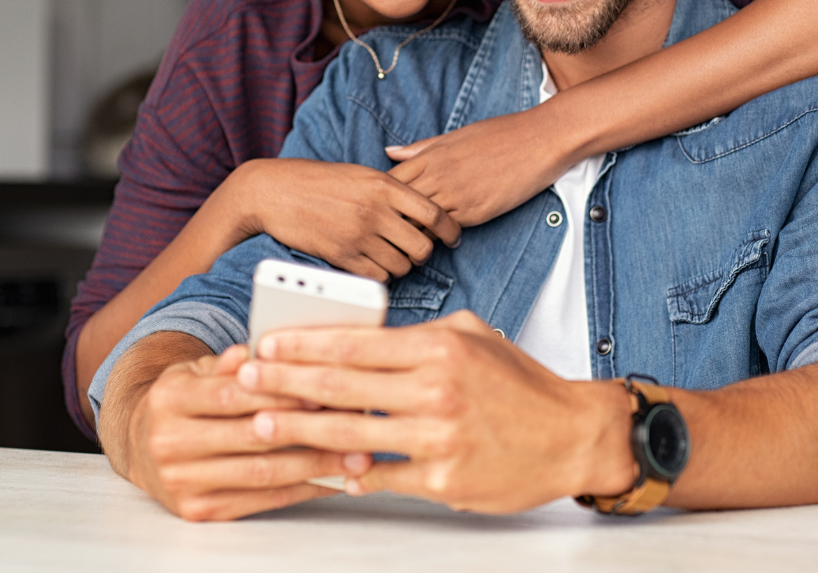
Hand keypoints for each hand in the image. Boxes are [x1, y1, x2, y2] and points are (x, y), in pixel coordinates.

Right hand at [114, 341, 372, 520]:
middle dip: (307, 430)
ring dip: (314, 466)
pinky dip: (299, 490)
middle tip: (354, 424)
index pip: (232, 395)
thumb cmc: (184, 401)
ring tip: (355, 457)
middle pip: (250, 437)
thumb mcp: (198, 370)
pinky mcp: (197, 510)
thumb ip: (232, 361)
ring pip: (260, 474)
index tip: (324, 390)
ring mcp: (181, 481)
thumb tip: (260, 349)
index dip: (280, 393)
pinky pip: (259, 500)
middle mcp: (169, 442)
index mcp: (170, 398)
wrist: (139, 445)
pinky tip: (330, 479)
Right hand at [220, 159, 460, 280]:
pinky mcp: (341, 256)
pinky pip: (377, 277)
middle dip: (423, 252)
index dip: (450, 229)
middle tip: (414, 249)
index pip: (434, 213)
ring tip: (391, 256)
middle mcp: (375, 211)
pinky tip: (373, 265)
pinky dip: (380, 275)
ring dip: (401, 265)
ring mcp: (358, 235)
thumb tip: (423, 210)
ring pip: (402, 265)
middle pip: (422, 246)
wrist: (275, 191)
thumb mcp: (361, 174)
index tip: (453, 237)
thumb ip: (392, 190)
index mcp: (384, 186)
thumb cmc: (320, 181)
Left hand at [235, 311, 637, 512]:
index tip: (267, 343)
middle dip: (284, 382)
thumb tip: (362, 337)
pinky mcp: (443, 482)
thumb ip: (417, 335)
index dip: (303, 344)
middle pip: (341, 386)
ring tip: (264, 423)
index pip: (355, 343)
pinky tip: (319, 468)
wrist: (572, 435)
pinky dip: (347, 473)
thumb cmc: (521, 383)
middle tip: (245, 380)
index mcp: (439, 348)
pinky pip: (381, 477)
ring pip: (351, 434)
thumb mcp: (473, 336)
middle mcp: (436, 390)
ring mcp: (439, 439)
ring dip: (300, 429)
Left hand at [386, 107, 575, 227]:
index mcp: (431, 155)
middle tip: (388, 232)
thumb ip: (421, 148)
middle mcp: (438, 176)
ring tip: (409, 242)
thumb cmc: (500, 134)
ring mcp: (456, 195)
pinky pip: (446, 230)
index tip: (382, 207)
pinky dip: (439, 237)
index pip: (389, 182)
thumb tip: (390, 152)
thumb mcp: (456, 136)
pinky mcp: (476, 212)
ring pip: (419, 223)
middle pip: (398, 206)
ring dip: (412, 233)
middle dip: (390, 220)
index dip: (382, 198)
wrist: (540, 140)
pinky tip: (438, 239)